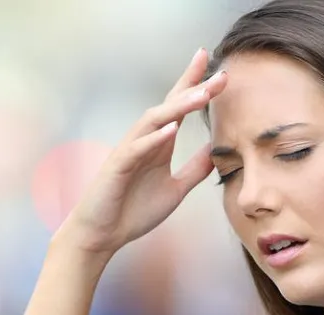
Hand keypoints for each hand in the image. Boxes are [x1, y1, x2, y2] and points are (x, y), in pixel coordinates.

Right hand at [61, 48, 226, 253]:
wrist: (103, 234)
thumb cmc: (133, 211)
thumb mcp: (175, 189)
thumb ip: (194, 169)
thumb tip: (216, 150)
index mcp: (159, 144)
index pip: (179, 109)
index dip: (196, 87)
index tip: (220, 72)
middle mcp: (144, 140)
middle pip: (170, 106)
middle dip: (193, 87)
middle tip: (219, 73)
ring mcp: (129, 151)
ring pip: (154, 120)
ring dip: (178, 106)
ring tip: (202, 94)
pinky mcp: (117, 167)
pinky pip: (136, 148)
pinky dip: (154, 138)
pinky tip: (172, 129)